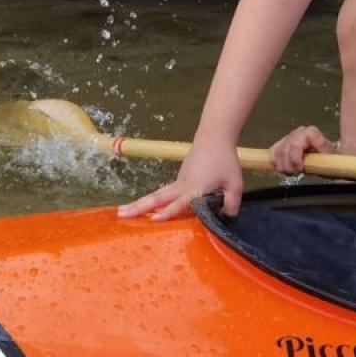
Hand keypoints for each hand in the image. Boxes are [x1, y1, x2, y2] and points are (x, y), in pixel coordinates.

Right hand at [118, 140, 245, 220]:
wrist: (214, 137)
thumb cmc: (225, 160)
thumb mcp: (235, 184)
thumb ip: (231, 203)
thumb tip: (226, 218)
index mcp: (195, 188)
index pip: (180, 203)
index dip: (168, 212)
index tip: (154, 220)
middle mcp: (182, 185)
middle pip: (157, 198)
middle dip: (138, 207)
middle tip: (120, 215)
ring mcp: (179, 180)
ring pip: (157, 194)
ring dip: (140, 204)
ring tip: (122, 211)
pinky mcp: (180, 178)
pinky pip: (164, 192)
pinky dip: (152, 200)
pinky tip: (144, 207)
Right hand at [268, 125, 336, 175]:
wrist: (325, 157)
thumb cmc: (329, 158)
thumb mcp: (332, 158)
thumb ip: (326, 157)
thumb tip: (323, 161)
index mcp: (311, 133)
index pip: (296, 143)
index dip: (295, 158)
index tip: (300, 168)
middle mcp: (298, 132)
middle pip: (285, 149)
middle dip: (289, 165)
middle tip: (296, 173)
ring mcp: (288, 137)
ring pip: (278, 152)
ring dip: (283, 166)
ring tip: (292, 172)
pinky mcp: (281, 143)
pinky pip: (272, 153)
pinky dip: (276, 163)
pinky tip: (285, 168)